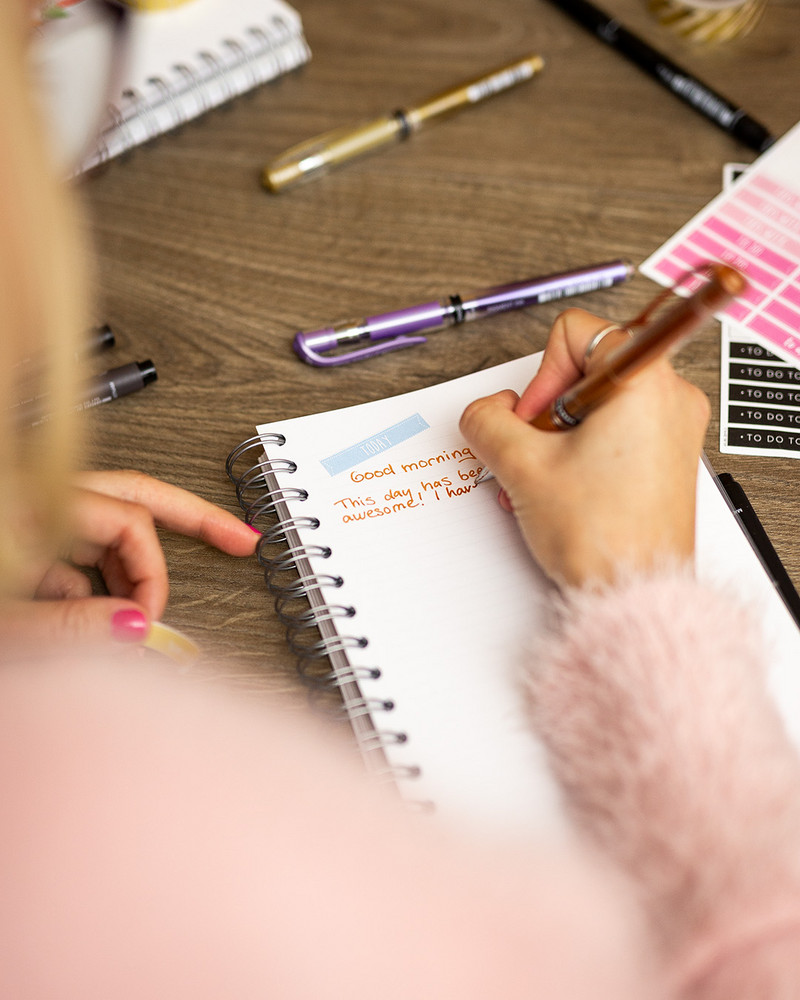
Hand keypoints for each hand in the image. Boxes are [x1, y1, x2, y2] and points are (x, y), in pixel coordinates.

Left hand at [3, 470, 258, 650]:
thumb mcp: (7, 619)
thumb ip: (72, 627)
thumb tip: (136, 627)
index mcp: (35, 500)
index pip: (131, 522)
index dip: (152, 574)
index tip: (149, 620)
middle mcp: (38, 496)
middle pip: (137, 498)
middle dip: (192, 521)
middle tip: (239, 539)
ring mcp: (31, 512)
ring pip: (107, 529)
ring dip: (129, 574)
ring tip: (137, 619)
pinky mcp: (21, 535)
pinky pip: (74, 551)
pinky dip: (90, 584)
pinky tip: (85, 619)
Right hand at [459, 308, 709, 587]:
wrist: (637, 594)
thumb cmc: (603, 537)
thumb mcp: (522, 466)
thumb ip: (487, 420)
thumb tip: (487, 410)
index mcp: (644, 380)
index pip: (576, 333)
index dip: (540, 376)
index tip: (534, 422)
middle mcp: (670, 396)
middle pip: (586, 370)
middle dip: (548, 414)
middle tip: (539, 455)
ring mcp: (674, 429)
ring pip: (597, 406)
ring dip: (560, 439)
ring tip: (550, 481)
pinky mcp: (669, 458)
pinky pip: (616, 434)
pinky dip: (583, 454)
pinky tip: (567, 490)